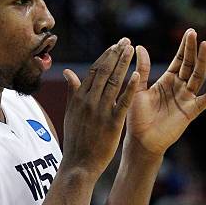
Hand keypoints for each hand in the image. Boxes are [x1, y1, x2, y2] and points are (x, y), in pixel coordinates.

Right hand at [62, 38, 138, 179]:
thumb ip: (72, 92)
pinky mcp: (112, 123)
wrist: (78, 164)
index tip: (115, 45)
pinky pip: (122, 102)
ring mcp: (100, 111)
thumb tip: (69, 73)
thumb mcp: (70, 113)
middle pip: (104, 72)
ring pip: (113, 82)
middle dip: (116, 54)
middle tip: (126, 41)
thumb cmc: (75, 140)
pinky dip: (129, 88)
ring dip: (123, 64)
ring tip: (132, 49)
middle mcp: (89, 101)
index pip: (94, 71)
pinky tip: (137, 75)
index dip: (106, 56)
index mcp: (79, 98)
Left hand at [125, 29, 205, 156]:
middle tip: (194, 33)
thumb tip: (138, 46)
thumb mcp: (138, 88)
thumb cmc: (137, 117)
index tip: (189, 32)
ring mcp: (186, 99)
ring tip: (205, 45)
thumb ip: (142, 68)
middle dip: (192, 49)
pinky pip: (205, 99)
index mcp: (167, 81)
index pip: (179, 60)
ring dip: (202, 61)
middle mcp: (179, 88)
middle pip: (189, 64)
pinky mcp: (190, 111)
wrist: (140, 140)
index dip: (184, 47)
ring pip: (198, 76)